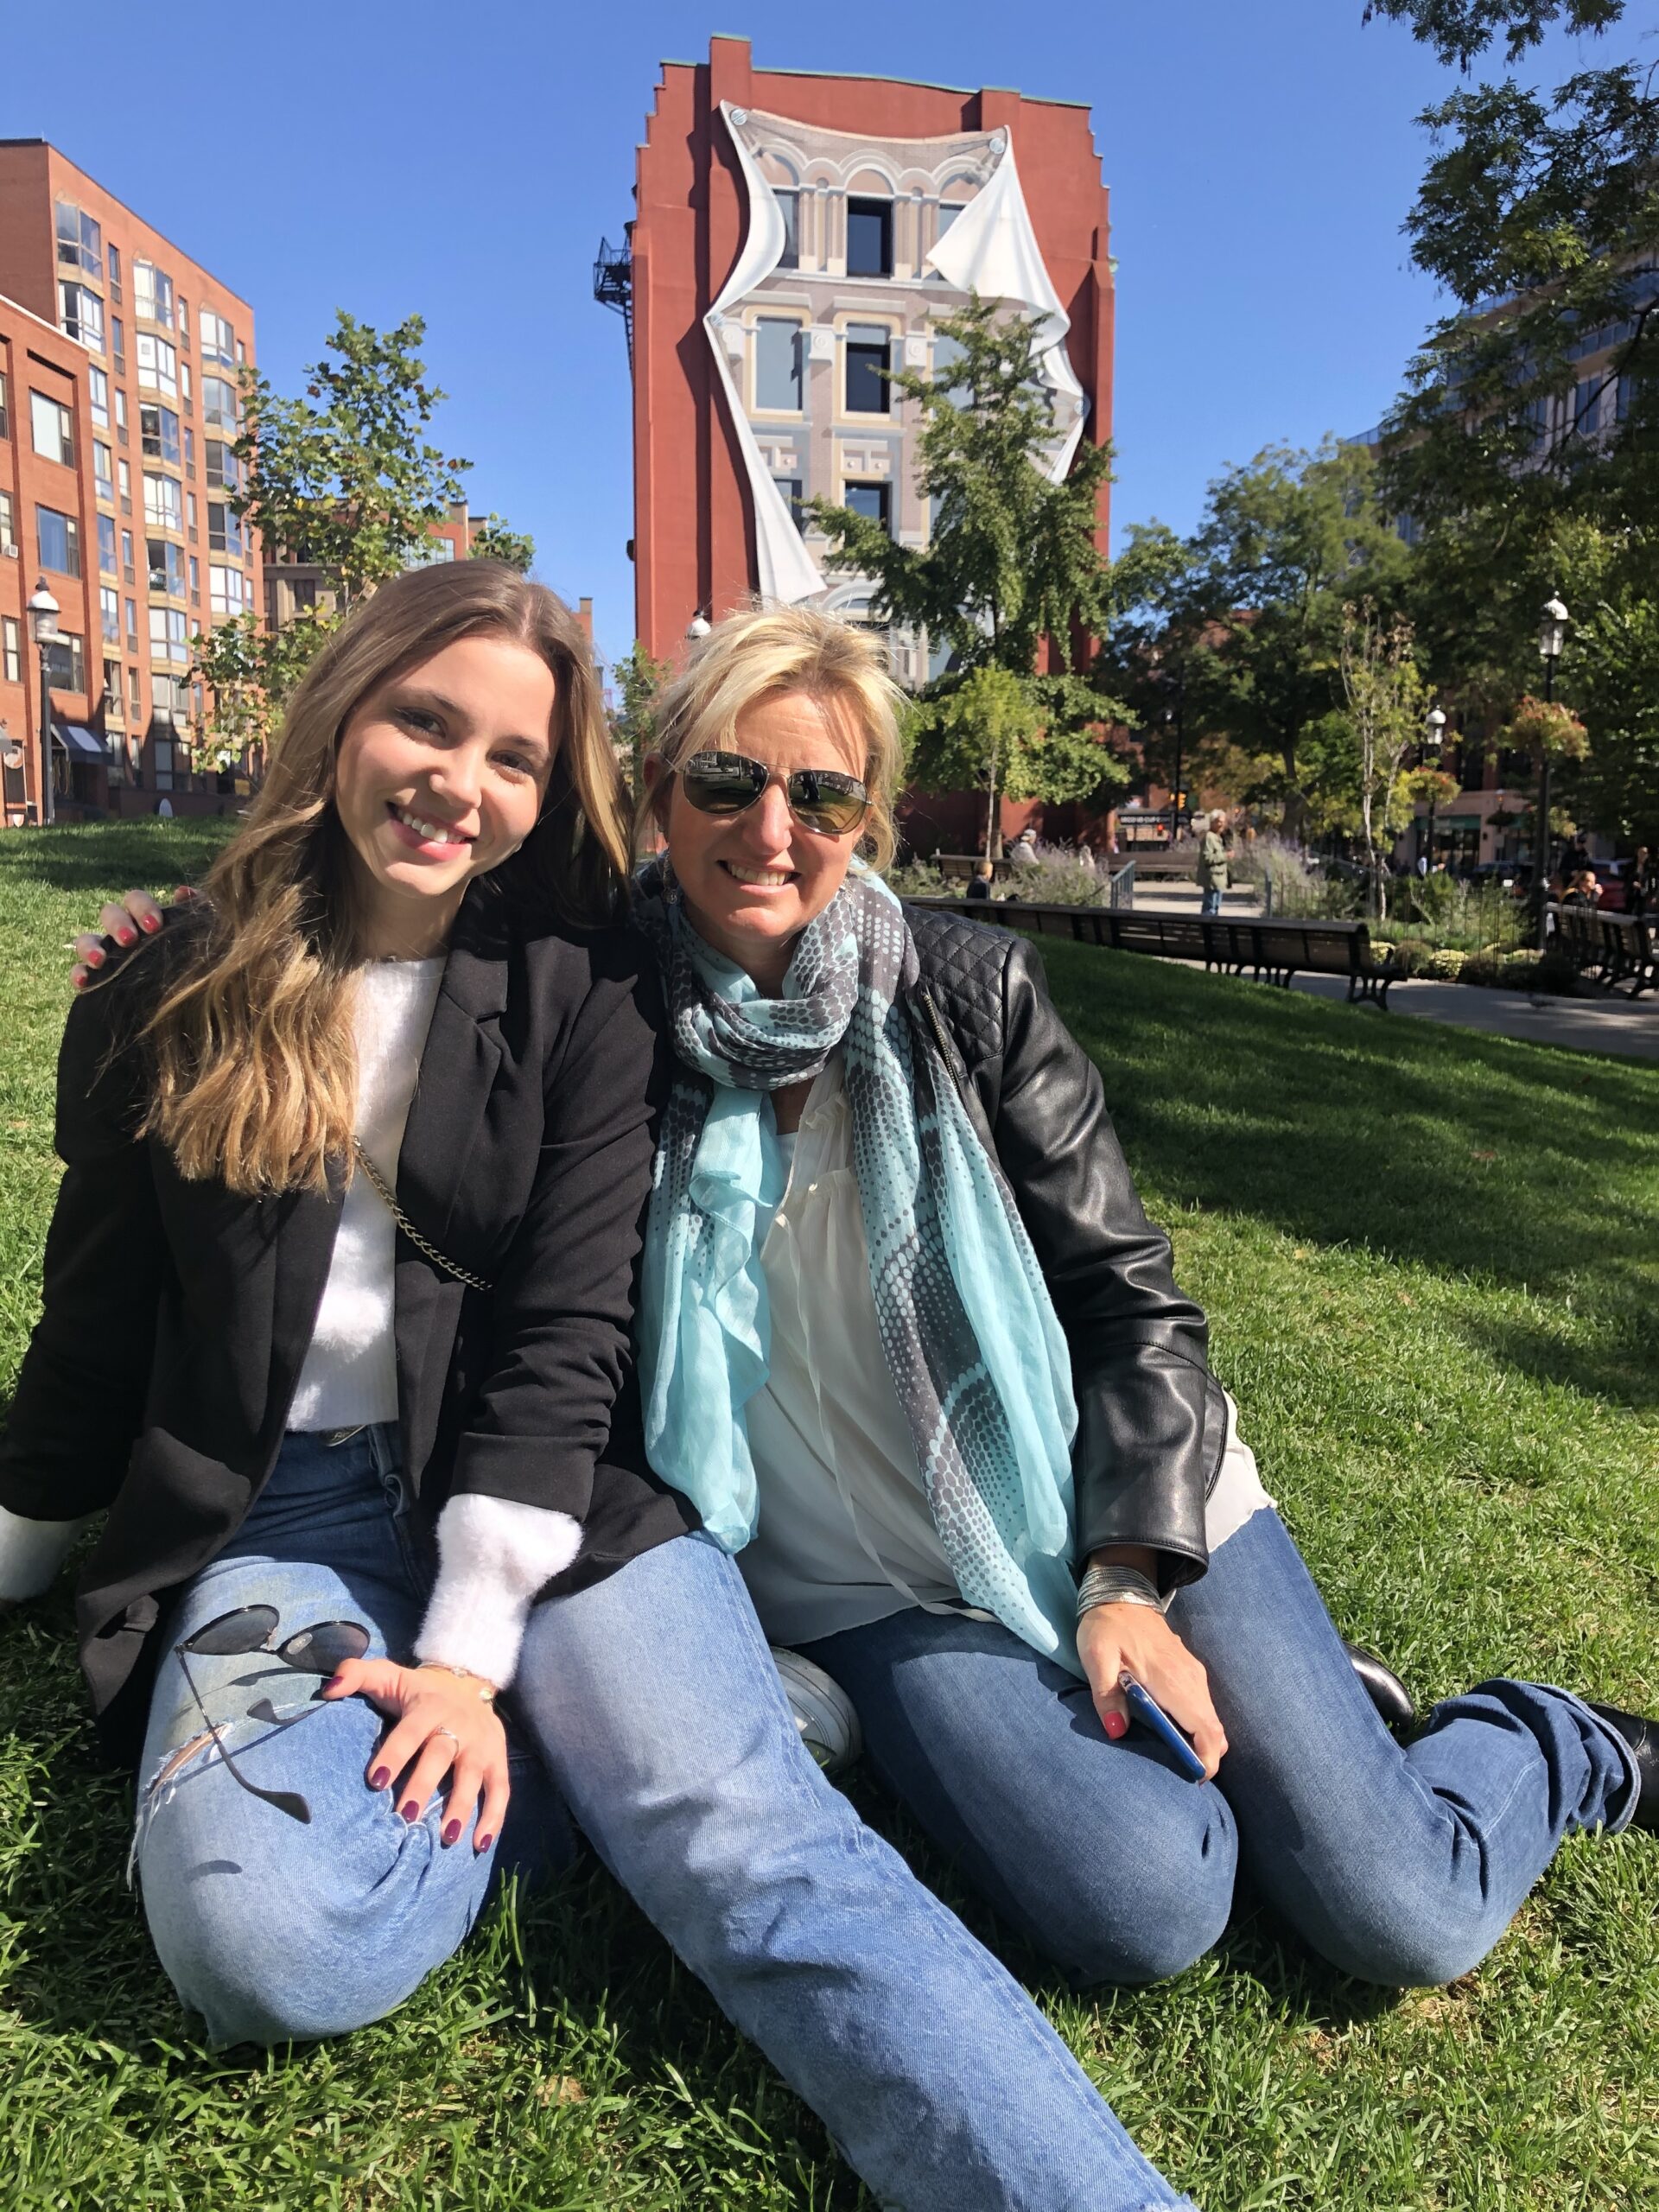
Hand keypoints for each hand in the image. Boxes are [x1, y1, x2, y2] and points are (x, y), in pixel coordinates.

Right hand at [71, 885, 193, 989]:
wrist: (187, 1004)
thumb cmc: (191, 965)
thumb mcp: (196, 938)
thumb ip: (194, 913)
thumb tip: (183, 891)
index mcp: (144, 918)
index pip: (135, 899)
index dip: (142, 907)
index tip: (155, 925)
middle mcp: (122, 932)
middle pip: (109, 913)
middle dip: (118, 924)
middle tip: (131, 940)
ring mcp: (105, 954)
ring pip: (86, 939)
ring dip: (90, 946)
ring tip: (100, 960)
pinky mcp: (95, 979)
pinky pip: (78, 971)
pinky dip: (78, 973)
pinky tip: (84, 980)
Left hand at [323, 1656, 508, 1851]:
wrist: (468, 1681)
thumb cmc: (417, 1690)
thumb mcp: (387, 1674)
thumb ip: (355, 1673)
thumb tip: (329, 1689)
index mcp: (428, 1706)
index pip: (409, 1731)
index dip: (394, 1754)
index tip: (376, 1781)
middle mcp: (458, 1724)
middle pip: (441, 1754)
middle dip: (424, 1785)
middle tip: (406, 1816)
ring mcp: (481, 1744)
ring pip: (473, 1775)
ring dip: (462, 1806)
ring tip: (447, 1837)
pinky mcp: (497, 1759)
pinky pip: (500, 1790)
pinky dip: (494, 1817)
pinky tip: (480, 1845)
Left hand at [1076, 1603, 1228, 1781]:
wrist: (1121, 1593)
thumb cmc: (1107, 1626)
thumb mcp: (1097, 1657)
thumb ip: (1106, 1695)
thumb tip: (1117, 1732)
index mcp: (1173, 1680)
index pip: (1206, 1729)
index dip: (1206, 1759)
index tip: (1193, 1779)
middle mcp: (1191, 1679)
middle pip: (1214, 1730)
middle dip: (1205, 1757)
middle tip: (1180, 1774)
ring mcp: (1193, 1673)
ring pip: (1211, 1719)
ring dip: (1201, 1741)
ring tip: (1175, 1758)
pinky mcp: (1190, 1670)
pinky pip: (1203, 1707)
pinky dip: (1198, 1726)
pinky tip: (1174, 1732)